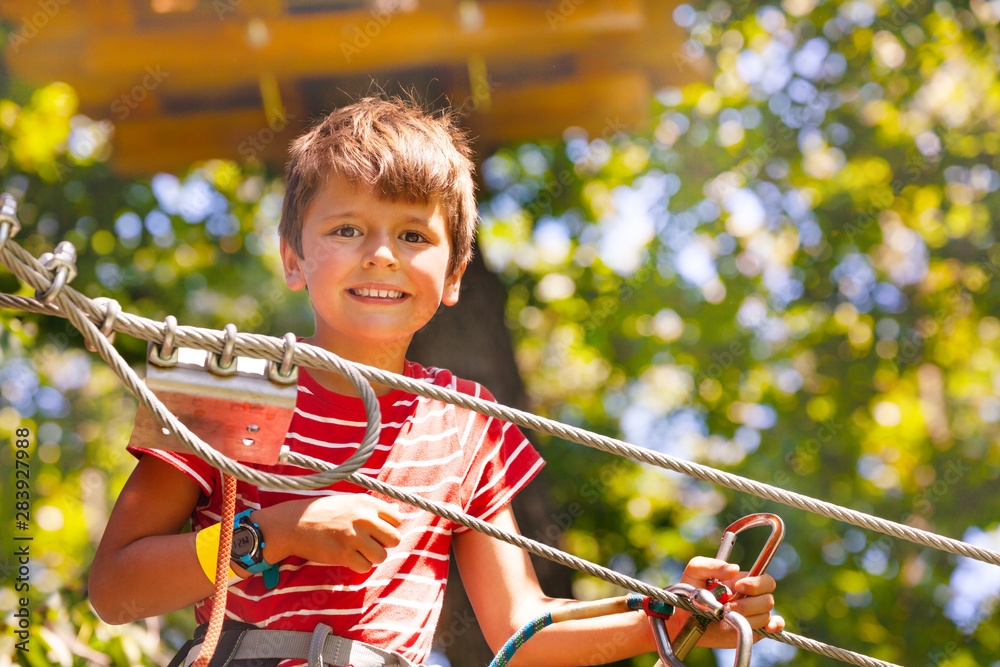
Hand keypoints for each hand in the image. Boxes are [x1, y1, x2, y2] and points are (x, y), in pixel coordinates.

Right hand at [261, 494, 402, 572]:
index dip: (388, 528)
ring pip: (381, 556)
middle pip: (394, 539)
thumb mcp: (350, 502)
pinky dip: (358, 566)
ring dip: (371, 557)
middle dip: (383, 544)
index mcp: (367, 503)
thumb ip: (374, 508)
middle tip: (368, 543)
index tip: (376, 531)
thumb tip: (399, 513)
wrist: (294, 523)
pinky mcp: (343, 554)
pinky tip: (347, 557)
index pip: (397, 519)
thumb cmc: (323, 511)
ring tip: (357, 551)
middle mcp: (363, 518)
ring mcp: (354, 536)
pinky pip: (365, 567)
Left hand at [665, 557, 784, 648]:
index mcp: (743, 581)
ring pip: (765, 616)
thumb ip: (711, 565)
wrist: (683, 617)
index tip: (739, 587)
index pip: (765, 580)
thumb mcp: (695, 571)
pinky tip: (766, 628)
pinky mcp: (752, 630)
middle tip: (726, 608)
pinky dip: (775, 626)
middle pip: (767, 600)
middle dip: (747, 605)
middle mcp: (752, 597)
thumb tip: (734, 568)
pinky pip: (774, 627)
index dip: (757, 584)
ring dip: (746, 619)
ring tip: (723, 620)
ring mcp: (753, 614)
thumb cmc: (690, 591)